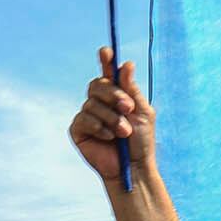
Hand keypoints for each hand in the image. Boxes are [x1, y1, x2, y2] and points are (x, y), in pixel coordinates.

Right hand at [69, 49, 155, 184]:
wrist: (133, 168)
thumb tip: (126, 64)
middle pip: (97, 84)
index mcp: (117, 95)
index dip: (105, 61)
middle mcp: (100, 102)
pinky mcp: (79, 130)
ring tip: (123, 133)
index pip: (108, 73)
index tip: (106, 52)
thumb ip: (132, 90)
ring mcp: (88, 115)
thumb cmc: (141, 142)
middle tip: (127, 108)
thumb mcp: (142, 112)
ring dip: (111, 117)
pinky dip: (99, 127)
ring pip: (92, 103)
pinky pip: (84, 119)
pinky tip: (109, 138)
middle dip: (113, 95)